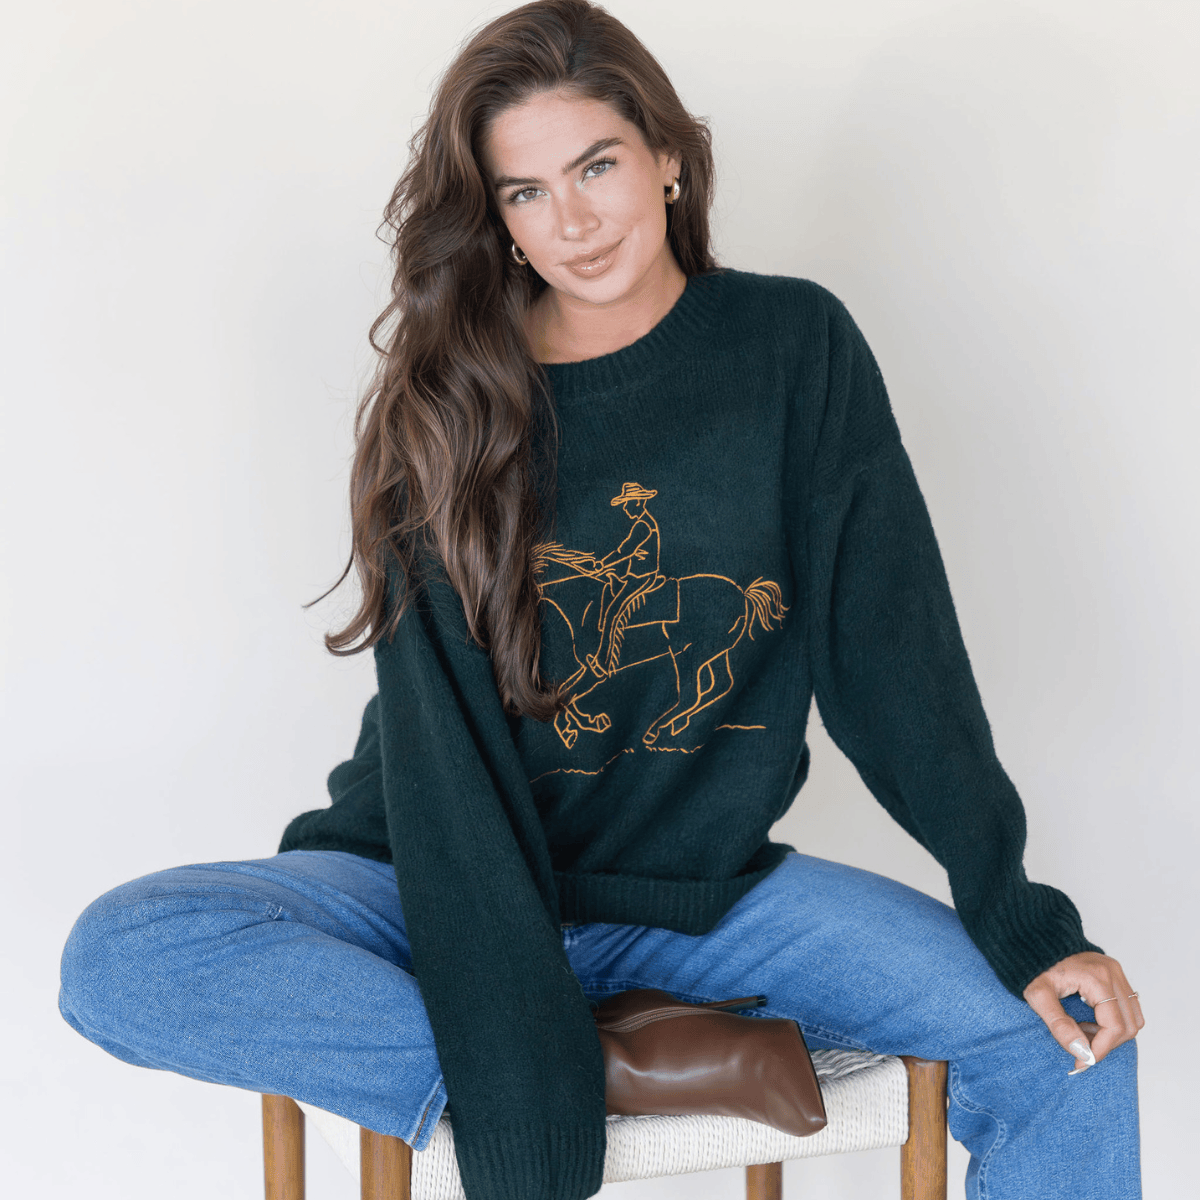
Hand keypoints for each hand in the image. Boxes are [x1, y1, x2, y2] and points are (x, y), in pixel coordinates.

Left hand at [1023, 952, 1143, 1074]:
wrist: (1033, 941)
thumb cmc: (1034, 967)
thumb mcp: (1038, 996)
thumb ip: (1059, 1025)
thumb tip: (1082, 1053)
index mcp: (1097, 977)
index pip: (1115, 1026)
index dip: (1100, 1049)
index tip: (1082, 1062)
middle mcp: (1113, 973)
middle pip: (1129, 1025)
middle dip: (1106, 1043)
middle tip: (1080, 1045)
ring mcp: (1117, 972)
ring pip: (1133, 1018)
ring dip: (1112, 1033)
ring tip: (1082, 1030)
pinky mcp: (1115, 974)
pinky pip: (1128, 1007)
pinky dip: (1115, 1021)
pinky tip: (1090, 1021)